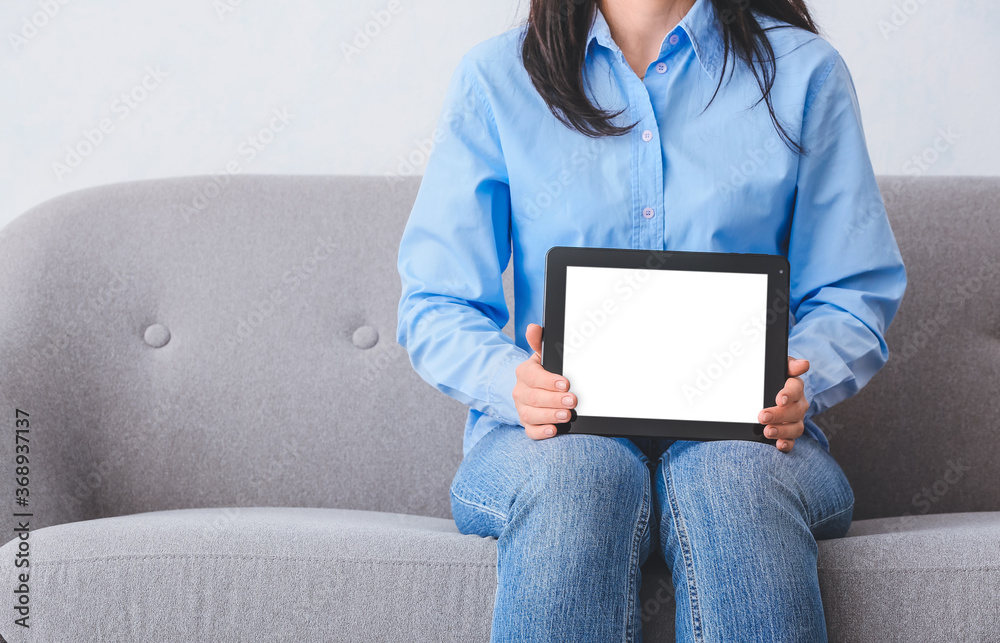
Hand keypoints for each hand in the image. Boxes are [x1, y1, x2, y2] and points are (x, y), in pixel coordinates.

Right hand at [513, 323, 575, 439]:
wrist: (533, 389)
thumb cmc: (543, 371)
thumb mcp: (542, 355)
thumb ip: (539, 342)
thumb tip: (533, 328)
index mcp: (524, 372)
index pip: (533, 376)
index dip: (549, 381)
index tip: (566, 383)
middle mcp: (520, 391)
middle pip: (534, 398)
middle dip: (554, 400)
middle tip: (572, 401)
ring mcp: (522, 409)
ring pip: (531, 415)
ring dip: (550, 416)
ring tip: (567, 416)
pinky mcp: (527, 424)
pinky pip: (530, 431)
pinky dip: (541, 432)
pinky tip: (553, 430)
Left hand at [758, 357, 809, 452]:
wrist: (764, 391)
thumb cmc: (772, 378)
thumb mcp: (778, 368)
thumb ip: (789, 364)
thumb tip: (803, 364)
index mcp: (794, 387)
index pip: (796, 389)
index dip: (789, 394)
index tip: (779, 399)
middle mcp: (798, 404)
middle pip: (795, 411)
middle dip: (779, 415)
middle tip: (762, 416)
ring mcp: (794, 420)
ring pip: (795, 428)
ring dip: (782, 430)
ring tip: (768, 431)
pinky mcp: (788, 433)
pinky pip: (792, 441)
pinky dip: (787, 444)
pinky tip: (779, 445)